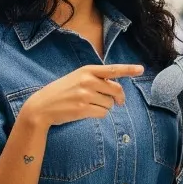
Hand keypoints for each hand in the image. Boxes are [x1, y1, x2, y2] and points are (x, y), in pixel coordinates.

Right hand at [20, 63, 143, 126]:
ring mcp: (85, 95)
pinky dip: (99, 114)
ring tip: (91, 105)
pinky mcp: (83, 109)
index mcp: (87, 70)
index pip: (112, 69)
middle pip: (116, 89)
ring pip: (110, 103)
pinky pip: (103, 113)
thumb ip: (95, 79)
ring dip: (105, 107)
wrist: (42, 106)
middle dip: (119, 97)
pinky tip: (87, 112)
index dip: (128, 69)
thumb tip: (116, 89)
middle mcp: (87, 81)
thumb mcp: (77, 78)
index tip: (141, 69)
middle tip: (119, 102)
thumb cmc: (61, 91)